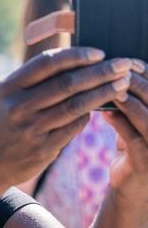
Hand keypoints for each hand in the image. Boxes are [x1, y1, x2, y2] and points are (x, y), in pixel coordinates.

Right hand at [0, 47, 130, 187]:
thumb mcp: (0, 97)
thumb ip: (27, 81)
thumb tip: (67, 63)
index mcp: (7, 87)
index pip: (47, 63)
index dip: (76, 55)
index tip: (98, 52)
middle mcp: (18, 106)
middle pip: (67, 83)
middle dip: (100, 72)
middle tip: (122, 65)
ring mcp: (31, 129)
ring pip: (76, 105)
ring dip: (103, 93)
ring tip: (121, 84)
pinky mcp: (43, 148)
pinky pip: (74, 127)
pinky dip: (87, 114)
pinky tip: (98, 107)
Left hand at [98, 58, 147, 226]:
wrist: (132, 188)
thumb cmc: (133, 148)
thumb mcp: (135, 123)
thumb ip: (131, 102)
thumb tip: (114, 73)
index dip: (147, 73)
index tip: (127, 60)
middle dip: (138, 83)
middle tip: (117, 68)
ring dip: (130, 101)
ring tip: (113, 88)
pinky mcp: (146, 163)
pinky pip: (133, 139)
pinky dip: (120, 123)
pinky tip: (105, 112)